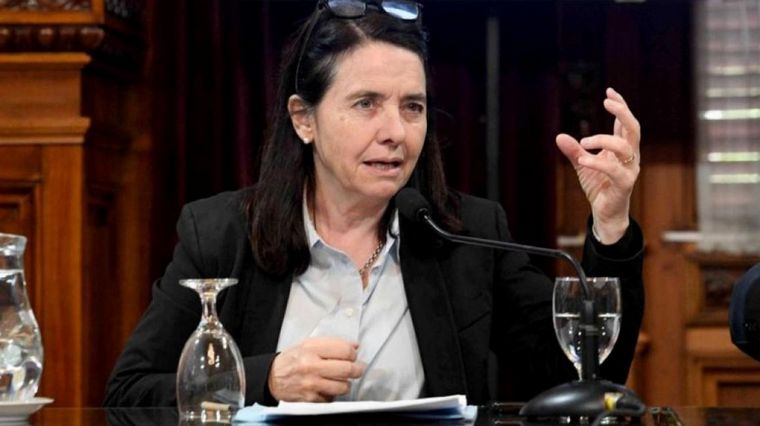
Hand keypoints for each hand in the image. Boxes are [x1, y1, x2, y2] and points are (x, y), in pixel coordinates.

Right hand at [268, 336, 364, 401]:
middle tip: (356, 369)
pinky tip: (329, 387)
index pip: (344, 351)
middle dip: (356, 370)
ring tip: (343, 380)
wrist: (272, 377)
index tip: (353, 356)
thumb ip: (332, 343)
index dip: (353, 354)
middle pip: (347, 369)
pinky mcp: (310, 398)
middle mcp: (311, 365)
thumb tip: (354, 345)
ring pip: (343, 386)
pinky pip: (332, 397)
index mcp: (312, 349)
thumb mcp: (309, 344)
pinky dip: (333, 393)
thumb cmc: (291, 359)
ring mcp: (311, 383)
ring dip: (347, 383)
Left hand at [556, 87, 640, 243]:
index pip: (626, 123)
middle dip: (623, 112)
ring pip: (625, 146)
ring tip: (584, 141)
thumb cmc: (598, 186)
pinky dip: (597, 162)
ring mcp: (629, 169)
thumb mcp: (582, 164)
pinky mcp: (624, 184)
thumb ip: (574, 150)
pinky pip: (613, 169)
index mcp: (623, 148)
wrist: (605, 213)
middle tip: (607, 102)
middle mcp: (630, 156)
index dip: (621, 106)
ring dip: (603, 139)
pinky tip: (582, 159)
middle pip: (634, 128)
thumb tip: (559, 136)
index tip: (610, 91)